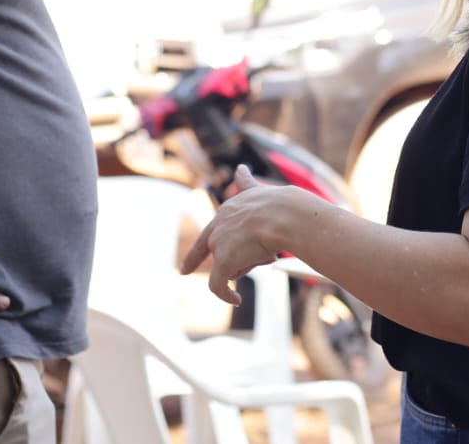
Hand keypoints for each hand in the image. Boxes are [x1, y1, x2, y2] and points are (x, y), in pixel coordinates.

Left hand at [181, 164, 282, 304]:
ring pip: (234, 266)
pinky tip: (235, 300)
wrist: (284, 215)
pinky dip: (226, 295)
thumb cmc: (280, 205)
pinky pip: (219, 285)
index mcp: (228, 210)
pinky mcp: (223, 261)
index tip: (184, 271)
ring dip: (252, 263)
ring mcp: (219, 243)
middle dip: (248, 256)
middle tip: (269, 251)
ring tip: (270, 250)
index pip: (209, 235)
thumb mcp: (259, 191)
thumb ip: (246, 184)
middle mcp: (219, 225)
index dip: (196, 255)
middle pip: (227, 253)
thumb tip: (239, 168)